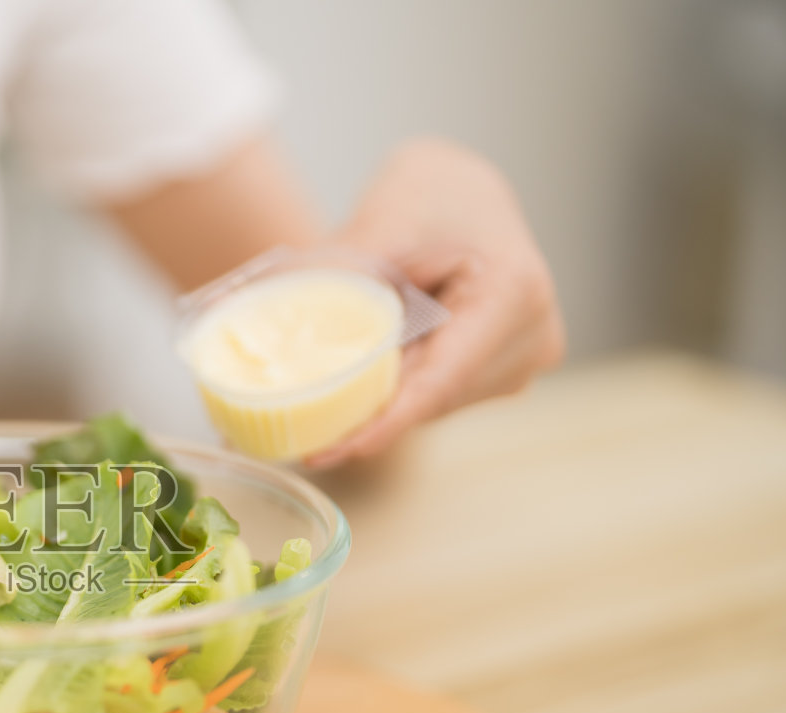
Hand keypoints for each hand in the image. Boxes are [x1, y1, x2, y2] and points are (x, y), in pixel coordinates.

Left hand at [305, 138, 564, 467]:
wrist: (464, 191)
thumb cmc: (430, 194)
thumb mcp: (383, 224)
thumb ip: (337, 273)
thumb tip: (253, 309)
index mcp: (513, 294)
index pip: (440, 379)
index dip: (385, 422)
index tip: (334, 449)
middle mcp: (531, 336)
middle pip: (434, 400)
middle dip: (368, 418)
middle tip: (295, 435)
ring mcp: (523, 357)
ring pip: (434, 405)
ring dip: (381, 407)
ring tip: (319, 410)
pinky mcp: (503, 369)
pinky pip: (439, 395)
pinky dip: (397, 393)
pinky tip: (355, 392)